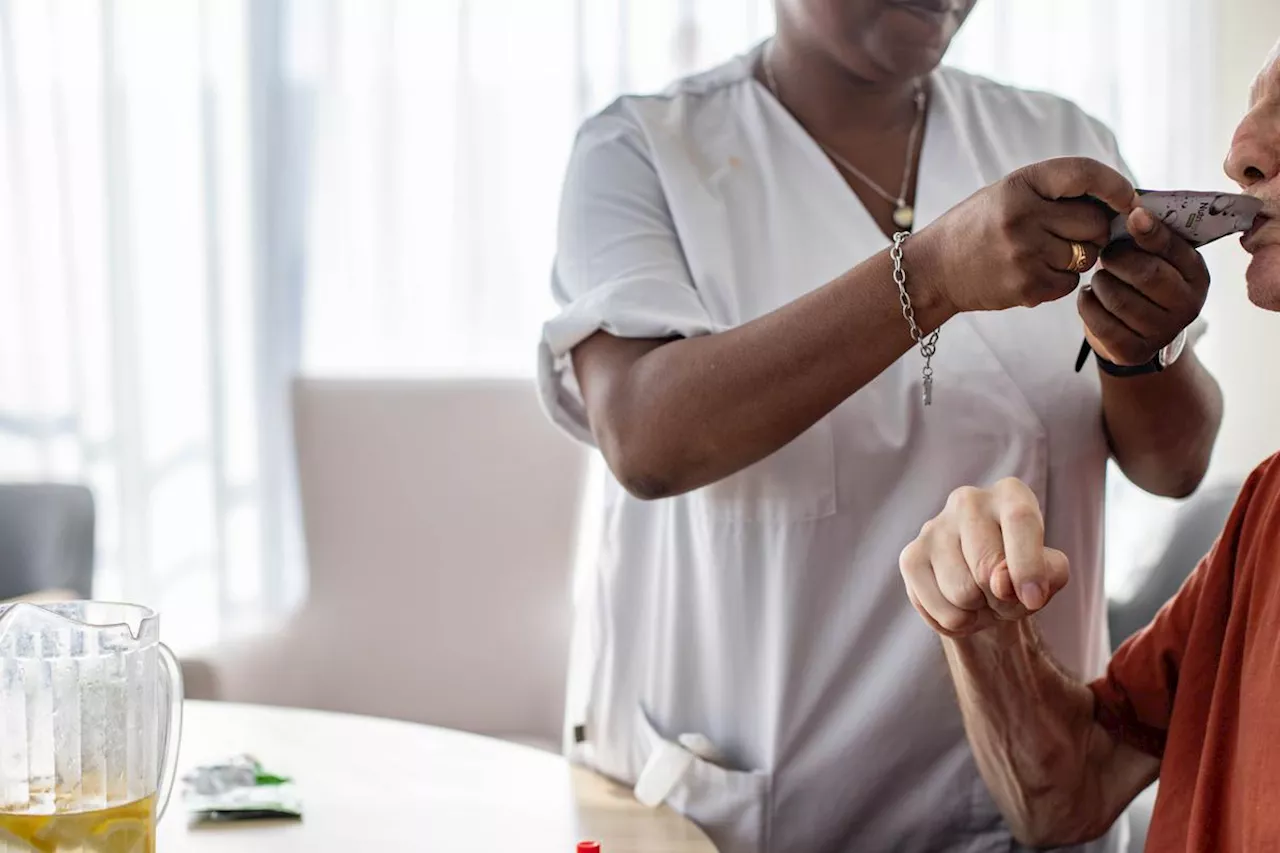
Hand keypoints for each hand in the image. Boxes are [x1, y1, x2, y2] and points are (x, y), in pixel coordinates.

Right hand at [898, 478, 1069, 637]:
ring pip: (962, 592)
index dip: (1028, 566)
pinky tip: (960, 606)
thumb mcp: (1051, 571)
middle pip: (987, 567)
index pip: (1020, 520)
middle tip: (1006, 598)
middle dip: (1004, 599)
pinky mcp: (911, 557)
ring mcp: (934, 527)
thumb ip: (1047, 573)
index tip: (1034, 599)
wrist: (984, 583)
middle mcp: (968, 501)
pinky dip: (958, 622)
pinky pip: (940, 610)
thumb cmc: (1022, 571)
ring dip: (980, 612)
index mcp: (1010, 493)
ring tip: (983, 599)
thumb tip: (1002, 584)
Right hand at [913, 157, 1136, 313]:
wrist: (934, 269)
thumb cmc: (978, 227)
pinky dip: (1061, 280)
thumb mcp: (1008, 194)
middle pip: (1095, 223)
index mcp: (1019, 185)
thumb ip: (1055, 193)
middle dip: (1094, 230)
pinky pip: (1070, 283)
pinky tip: (1033, 272)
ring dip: (1077, 257)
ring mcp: (1024, 254)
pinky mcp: (1026, 287)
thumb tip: (1119, 203)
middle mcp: (1022, 217)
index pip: (1084, 174)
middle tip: (1071, 234)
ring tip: (1044, 253)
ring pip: (1086, 256)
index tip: (1129, 198)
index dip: (1115, 185)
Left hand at [1079, 207, 1209, 365]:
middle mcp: (1188, 307)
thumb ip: (1149, 237)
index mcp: (1197, 276)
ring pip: (1119, 299)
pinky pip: (1100, 323)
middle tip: (1107, 253)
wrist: (1136, 334)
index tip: (1132, 213)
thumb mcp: (1156, 258)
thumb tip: (1135, 210)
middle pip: (1146, 274)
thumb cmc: (1143, 283)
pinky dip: (1087, 303)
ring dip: (1101, 282)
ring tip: (1101, 278)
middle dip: (1118, 259)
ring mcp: (1162, 333)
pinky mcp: (1133, 352)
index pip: (1174, 250)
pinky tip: (1090, 295)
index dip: (1151, 231)